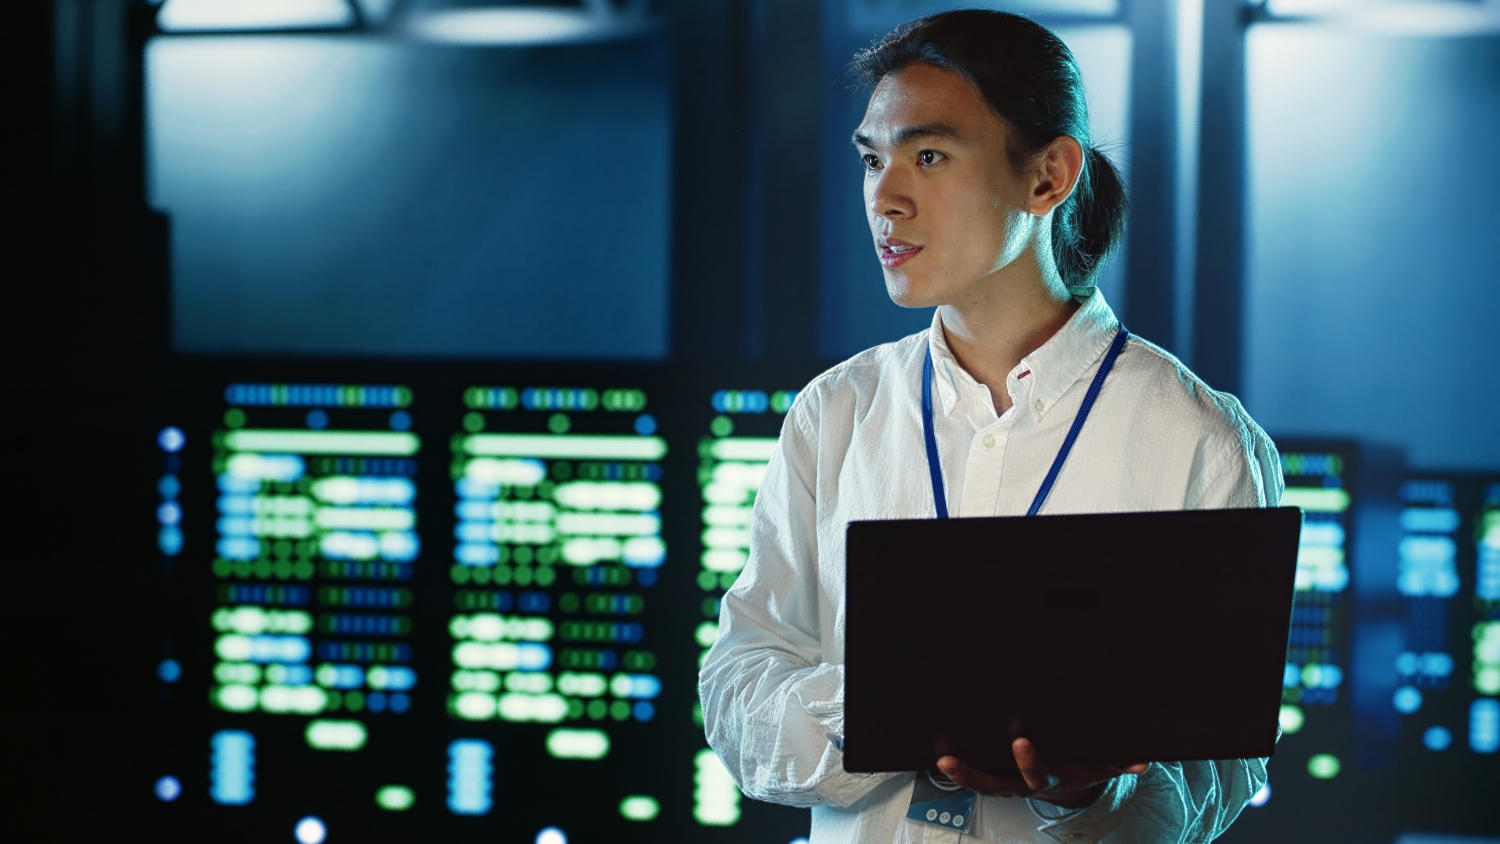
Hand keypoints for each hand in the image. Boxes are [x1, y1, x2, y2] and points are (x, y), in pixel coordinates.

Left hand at [936, 738, 1148, 807]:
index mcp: (1048, 778)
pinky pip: (972, 778)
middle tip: (950, 759)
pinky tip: (941, 759)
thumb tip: (1141, 762)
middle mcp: (1022, 782)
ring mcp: (1005, 781)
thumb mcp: (1101, 766)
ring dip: (961, 775)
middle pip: (997, 782)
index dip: (1027, 761)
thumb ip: (1118, 763)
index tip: (1020, 741)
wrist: (1068, 780)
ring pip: (979, 782)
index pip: (1036, 773)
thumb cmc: (1080, 766)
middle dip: (980, 773)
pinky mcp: (993, 775)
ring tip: (943, 762)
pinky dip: (958, 773)